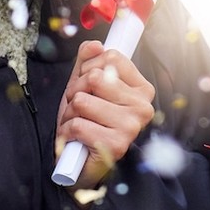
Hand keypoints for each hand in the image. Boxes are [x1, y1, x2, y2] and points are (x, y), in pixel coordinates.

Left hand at [56, 41, 155, 189]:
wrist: (81, 165)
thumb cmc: (87, 123)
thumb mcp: (85, 86)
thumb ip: (88, 62)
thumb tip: (95, 45)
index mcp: (141, 89)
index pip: (111, 57)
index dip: (89, 68)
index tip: (89, 86)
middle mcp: (142, 107)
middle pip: (94, 77)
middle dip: (75, 92)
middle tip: (78, 109)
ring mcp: (131, 126)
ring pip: (82, 100)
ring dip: (69, 114)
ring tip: (76, 124)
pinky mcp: (116, 145)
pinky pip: (77, 123)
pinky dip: (67, 131)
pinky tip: (75, 140)